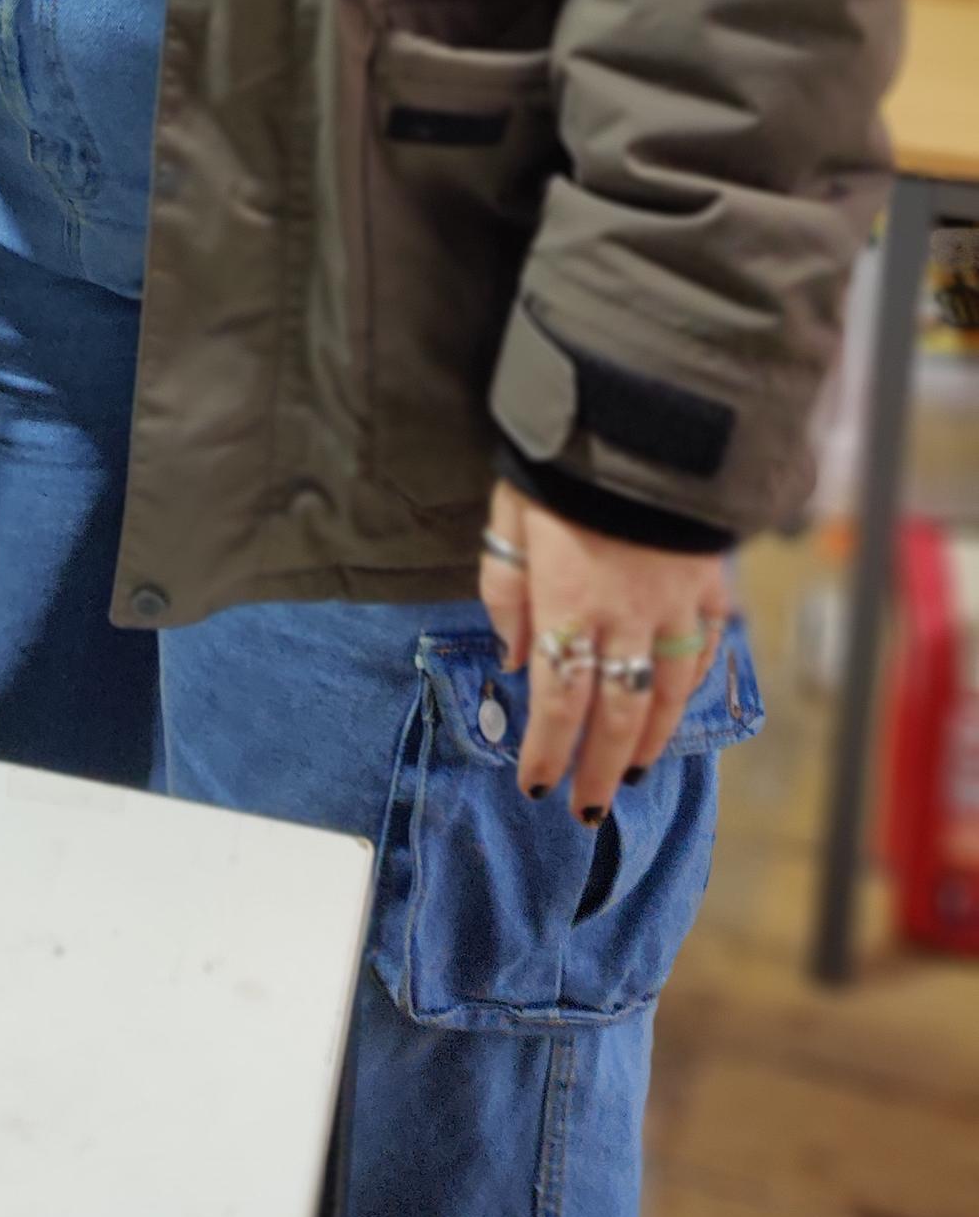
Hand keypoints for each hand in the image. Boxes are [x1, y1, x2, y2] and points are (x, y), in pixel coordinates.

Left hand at [477, 476, 732, 820]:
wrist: (641, 406)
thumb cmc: (558, 456)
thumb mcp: (509, 513)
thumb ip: (506, 588)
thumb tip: (513, 658)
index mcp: (569, 603)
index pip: (558, 700)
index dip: (549, 750)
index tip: (537, 786)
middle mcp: (627, 615)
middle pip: (616, 712)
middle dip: (598, 768)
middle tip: (587, 810)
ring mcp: (676, 600)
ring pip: (668, 691)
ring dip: (650, 738)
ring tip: (633, 770)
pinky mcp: (710, 577)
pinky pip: (707, 644)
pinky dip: (694, 680)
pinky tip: (682, 698)